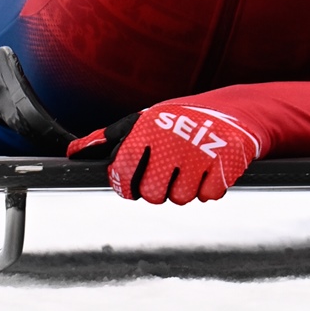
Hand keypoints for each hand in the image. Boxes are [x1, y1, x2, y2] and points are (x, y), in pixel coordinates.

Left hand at [68, 99, 258, 203]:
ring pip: (180, 199)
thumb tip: (74, 152)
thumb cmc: (181, 118)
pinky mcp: (226, 163)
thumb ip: (109, 138)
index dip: (125, 185)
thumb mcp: (144, 120)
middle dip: (158, 188)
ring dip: (185, 189)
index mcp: (148, 128)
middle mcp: (172, 139)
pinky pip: (208, 196)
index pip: (123, 171)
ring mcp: (200, 152)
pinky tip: (210, 169)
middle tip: (168, 172)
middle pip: (152, 194)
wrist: (235, 111)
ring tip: (191, 167)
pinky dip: (209, 188)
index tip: (132, 186)